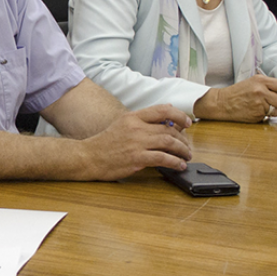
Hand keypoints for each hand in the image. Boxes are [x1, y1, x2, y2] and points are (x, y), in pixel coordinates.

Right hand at [78, 104, 192, 179]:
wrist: (89, 157)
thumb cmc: (105, 143)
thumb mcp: (123, 123)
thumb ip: (143, 119)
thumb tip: (166, 112)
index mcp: (133, 117)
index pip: (163, 110)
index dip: (179, 115)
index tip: (187, 123)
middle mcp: (136, 128)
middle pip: (169, 129)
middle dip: (183, 139)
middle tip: (187, 146)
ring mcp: (137, 143)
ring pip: (169, 143)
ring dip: (182, 150)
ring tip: (186, 156)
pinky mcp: (137, 158)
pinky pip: (162, 158)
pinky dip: (174, 162)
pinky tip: (178, 165)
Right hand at [193, 74, 276, 122]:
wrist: (221, 102)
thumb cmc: (236, 93)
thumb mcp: (252, 82)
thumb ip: (268, 86)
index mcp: (261, 80)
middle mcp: (261, 90)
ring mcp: (259, 102)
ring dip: (275, 111)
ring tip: (266, 109)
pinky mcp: (257, 113)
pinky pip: (268, 116)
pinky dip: (265, 115)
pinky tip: (256, 111)